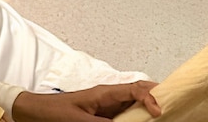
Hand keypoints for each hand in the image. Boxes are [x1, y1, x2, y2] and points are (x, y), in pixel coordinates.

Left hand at [12, 81, 161, 121]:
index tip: (159, 111)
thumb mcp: (79, 120)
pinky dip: (136, 117)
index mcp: (105, 92)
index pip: (135, 89)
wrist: (35, 113)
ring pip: (134, 103)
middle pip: (139, 92)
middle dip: (156, 96)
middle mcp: (109, 96)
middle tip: (172, 106)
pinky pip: (125, 114)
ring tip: (162, 114)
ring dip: (147, 108)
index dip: (150, 97)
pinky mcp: (102, 116)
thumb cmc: (53, 112)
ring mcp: (107, 106)